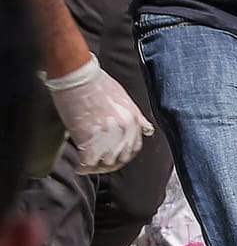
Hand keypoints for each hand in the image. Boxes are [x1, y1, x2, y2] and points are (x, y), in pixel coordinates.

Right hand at [44, 55, 153, 173]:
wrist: (79, 77)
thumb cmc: (98, 84)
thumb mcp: (125, 100)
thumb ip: (137, 117)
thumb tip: (149, 131)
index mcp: (133, 120)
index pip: (134, 148)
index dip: (123, 155)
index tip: (113, 157)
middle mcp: (124, 131)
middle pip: (121, 158)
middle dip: (110, 164)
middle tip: (98, 164)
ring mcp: (108, 136)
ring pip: (106, 163)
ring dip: (96, 167)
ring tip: (88, 165)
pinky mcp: (89, 139)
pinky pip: (88, 163)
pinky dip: (83, 168)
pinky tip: (79, 167)